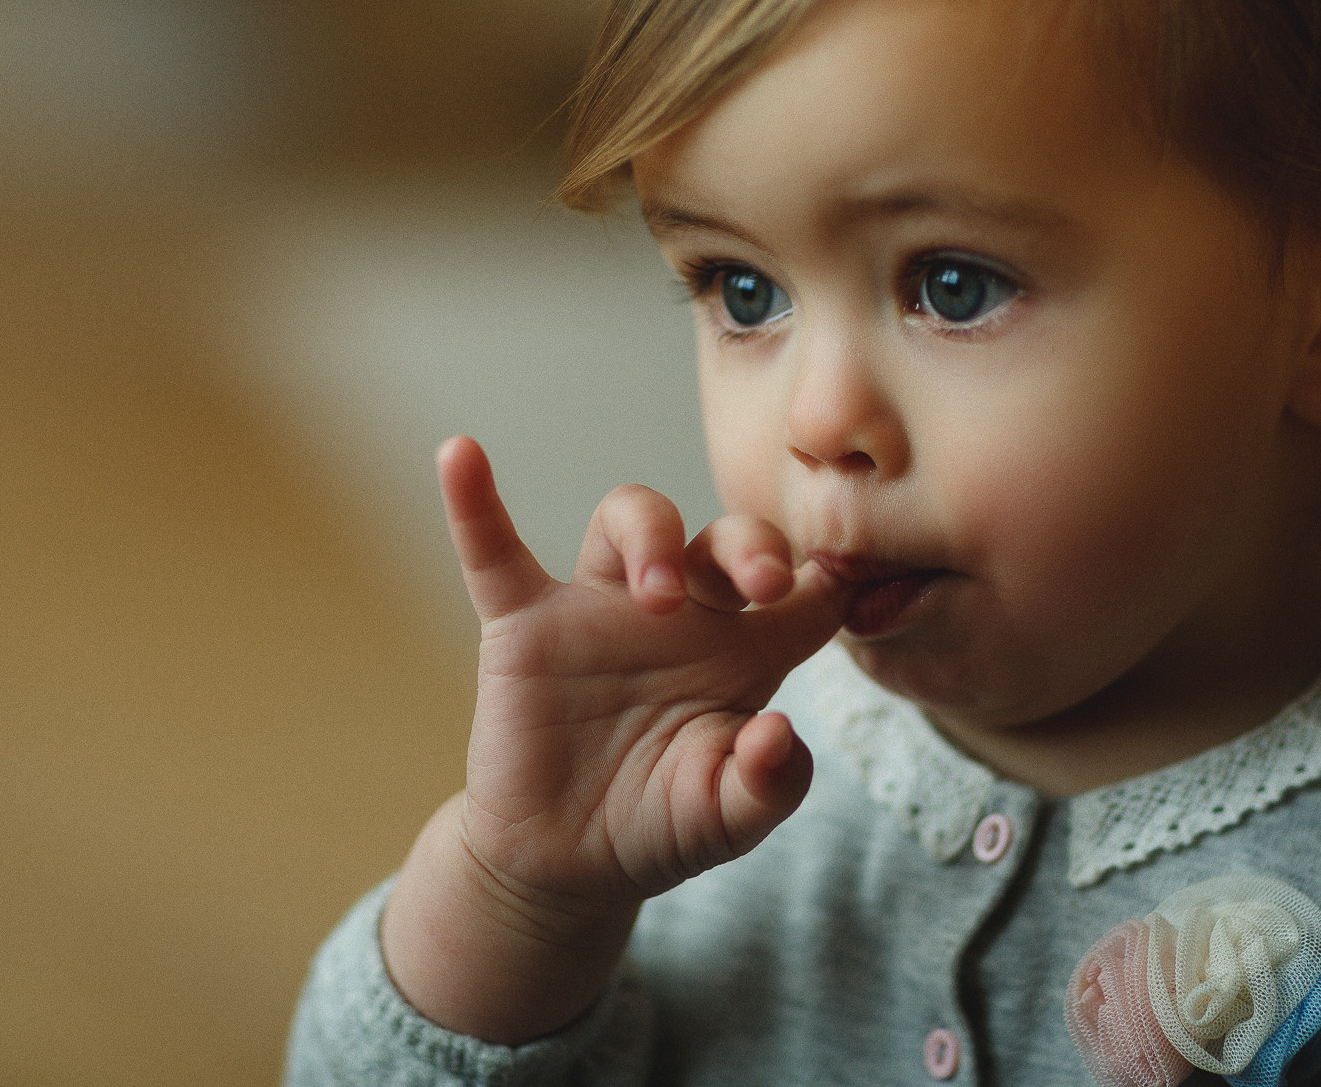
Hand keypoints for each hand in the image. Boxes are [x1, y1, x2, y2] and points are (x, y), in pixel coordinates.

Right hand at [381, 437, 848, 1042]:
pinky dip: (475, 504)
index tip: (860, 569)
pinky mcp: (525, 625)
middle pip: (726, 538)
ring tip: (656, 596)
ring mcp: (600, 608)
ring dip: (650, 539)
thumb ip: (769, 785)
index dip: (839, 574)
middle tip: (762, 585)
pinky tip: (460, 455)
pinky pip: (496, 552)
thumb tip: (781, 733)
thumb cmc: (659, 823)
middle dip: (751, 546)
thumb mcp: (728, 819)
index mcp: (746, 650)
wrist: (563, 863)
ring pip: (632, 518)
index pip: (809, 593)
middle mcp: (682, 612)